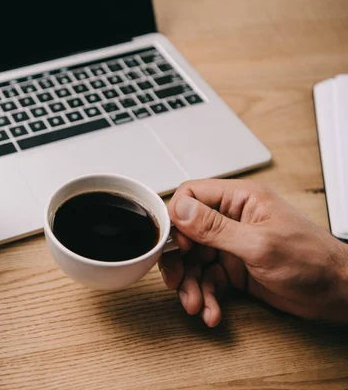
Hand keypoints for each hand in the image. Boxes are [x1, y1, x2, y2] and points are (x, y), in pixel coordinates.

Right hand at [159, 179, 347, 326]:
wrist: (338, 294)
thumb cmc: (313, 260)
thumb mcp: (259, 244)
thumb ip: (216, 228)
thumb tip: (181, 210)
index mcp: (240, 200)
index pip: (192, 196)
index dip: (177, 219)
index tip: (177, 244)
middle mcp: (232, 220)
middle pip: (187, 233)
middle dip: (179, 260)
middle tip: (177, 280)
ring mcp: (232, 245)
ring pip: (194, 261)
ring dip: (191, 284)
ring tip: (195, 303)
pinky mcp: (234, 269)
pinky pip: (208, 280)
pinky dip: (206, 297)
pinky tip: (211, 311)